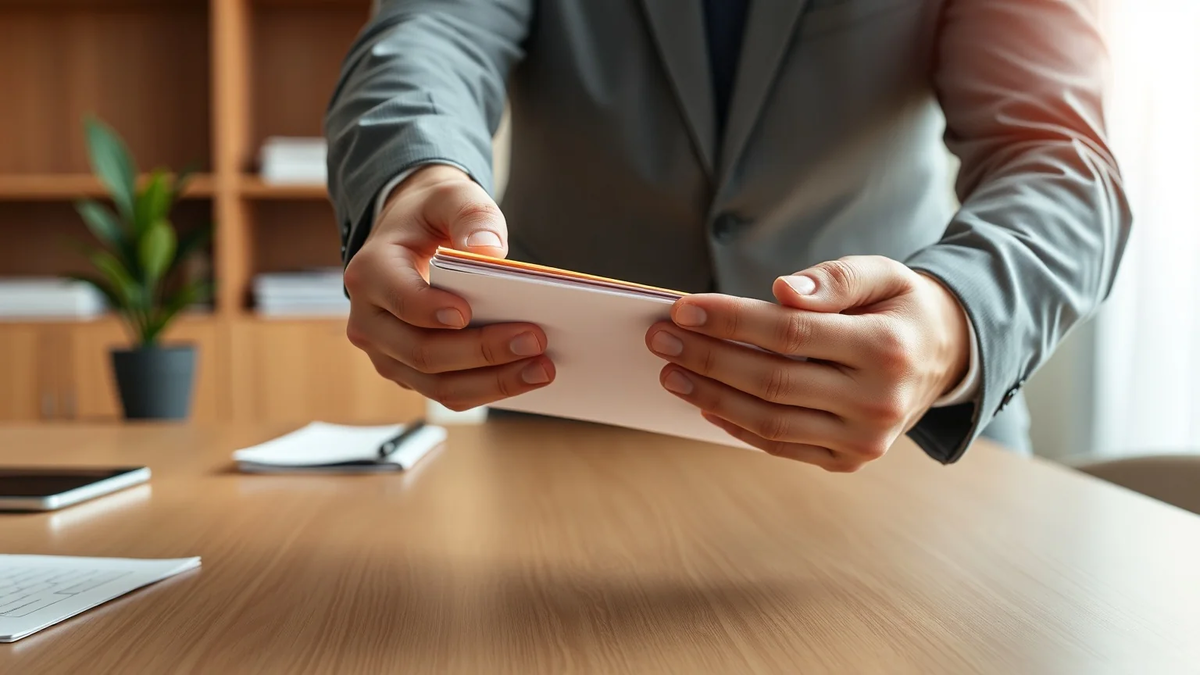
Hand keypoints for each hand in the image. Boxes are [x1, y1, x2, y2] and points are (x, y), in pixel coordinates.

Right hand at [343, 165, 554, 409]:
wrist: (412, 238)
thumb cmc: (432, 216)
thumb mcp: (450, 197)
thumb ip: (471, 215)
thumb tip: (490, 251)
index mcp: (371, 273)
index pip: (399, 301)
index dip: (430, 310)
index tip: (468, 313)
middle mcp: (369, 321)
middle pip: (422, 352)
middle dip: (482, 351)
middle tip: (535, 340)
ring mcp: (388, 354)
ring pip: (437, 385)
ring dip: (493, 382)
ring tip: (542, 369)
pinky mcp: (410, 373)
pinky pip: (449, 392)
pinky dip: (490, 389)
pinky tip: (528, 375)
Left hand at [645, 256, 969, 471]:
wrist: (945, 358)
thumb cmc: (900, 307)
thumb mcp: (884, 274)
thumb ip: (836, 278)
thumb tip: (782, 290)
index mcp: (886, 347)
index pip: (790, 334)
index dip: (731, 321)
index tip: (684, 309)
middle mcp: (878, 401)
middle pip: (771, 381)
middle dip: (708, 357)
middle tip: (660, 337)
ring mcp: (864, 440)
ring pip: (769, 422)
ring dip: (710, 395)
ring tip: (670, 371)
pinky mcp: (849, 461)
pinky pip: (780, 446)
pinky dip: (736, 425)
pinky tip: (703, 399)